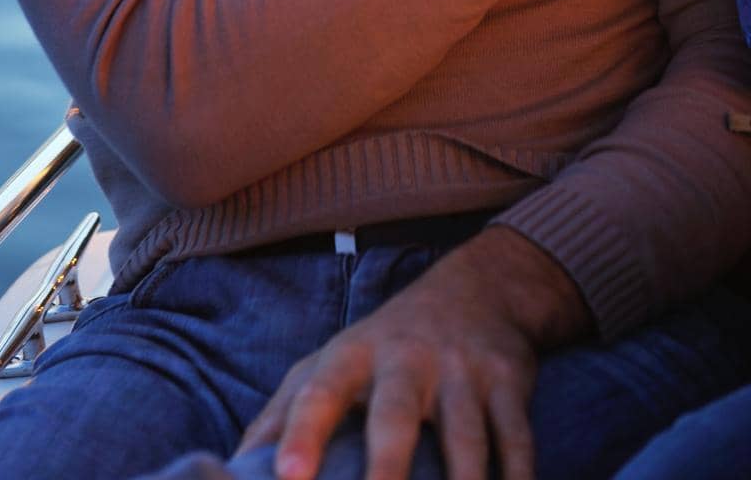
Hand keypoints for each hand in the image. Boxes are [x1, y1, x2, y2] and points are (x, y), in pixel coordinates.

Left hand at [236, 229, 587, 479]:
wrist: (481, 288)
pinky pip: (517, 439)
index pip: (320, 391)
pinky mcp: (510, 384)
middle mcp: (409, 358)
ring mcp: (463, 371)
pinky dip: (519, 476)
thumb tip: (232, 469)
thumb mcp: (331, 360)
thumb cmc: (388, 344)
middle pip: (395, 415)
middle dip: (386, 467)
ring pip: (465, 437)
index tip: (285, 477)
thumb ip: (284, 413)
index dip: (301, 433)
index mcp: (355, 354)